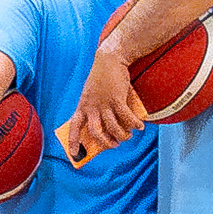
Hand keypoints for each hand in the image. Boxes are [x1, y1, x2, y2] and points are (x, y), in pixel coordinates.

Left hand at [65, 44, 144, 158]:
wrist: (109, 59)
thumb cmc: (101, 79)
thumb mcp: (91, 95)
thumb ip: (95, 110)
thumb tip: (109, 130)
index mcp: (82, 106)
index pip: (74, 127)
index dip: (73, 141)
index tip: (73, 154)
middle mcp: (91, 106)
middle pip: (95, 132)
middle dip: (105, 143)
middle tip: (114, 145)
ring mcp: (104, 103)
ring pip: (112, 127)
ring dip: (122, 135)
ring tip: (128, 135)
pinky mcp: (117, 98)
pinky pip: (126, 117)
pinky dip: (134, 123)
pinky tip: (139, 126)